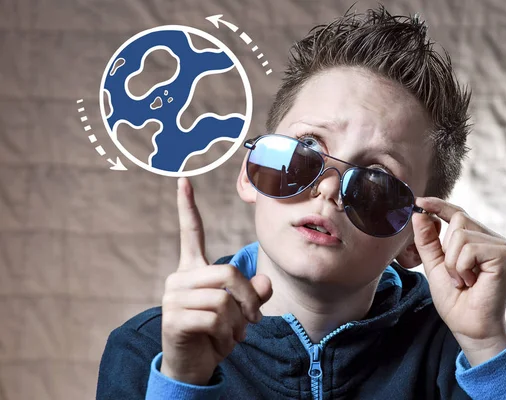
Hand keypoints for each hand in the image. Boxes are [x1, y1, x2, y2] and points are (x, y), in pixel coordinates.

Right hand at [160, 178, 272, 384]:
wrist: (192, 366)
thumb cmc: (215, 334)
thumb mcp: (240, 312)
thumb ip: (254, 292)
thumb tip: (265, 281)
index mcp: (192, 270)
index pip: (190, 233)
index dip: (187, 207)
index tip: (183, 180)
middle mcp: (178, 279)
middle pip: (228, 272)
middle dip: (249, 298)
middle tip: (253, 319)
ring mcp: (173, 298)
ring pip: (224, 300)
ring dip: (238, 323)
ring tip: (231, 335)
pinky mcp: (174, 319)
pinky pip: (215, 319)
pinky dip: (228, 336)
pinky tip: (220, 344)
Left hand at [411, 197, 505, 365]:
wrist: (469, 326)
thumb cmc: (455, 299)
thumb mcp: (435, 265)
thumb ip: (428, 240)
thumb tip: (420, 214)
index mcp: (477, 239)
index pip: (458, 213)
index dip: (438, 205)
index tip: (419, 202)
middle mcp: (492, 238)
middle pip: (458, 219)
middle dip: (446, 250)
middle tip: (456, 275)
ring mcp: (501, 245)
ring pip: (461, 235)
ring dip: (453, 263)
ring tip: (463, 281)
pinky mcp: (504, 255)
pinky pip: (468, 248)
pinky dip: (461, 268)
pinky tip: (471, 282)